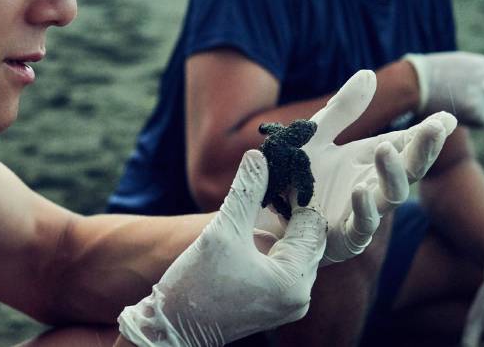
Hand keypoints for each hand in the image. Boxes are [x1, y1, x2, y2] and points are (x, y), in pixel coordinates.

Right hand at [118, 150, 326, 346]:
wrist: (171, 328)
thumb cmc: (195, 283)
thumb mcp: (222, 230)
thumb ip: (246, 190)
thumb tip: (258, 154)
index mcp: (294, 282)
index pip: (312, 225)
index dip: (298, 195)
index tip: (284, 170)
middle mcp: (300, 297)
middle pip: (308, 239)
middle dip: (292, 211)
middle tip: (275, 179)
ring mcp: (287, 303)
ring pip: (296, 251)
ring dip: (283, 227)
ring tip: (264, 199)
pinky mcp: (274, 305)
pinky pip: (285, 265)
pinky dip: (274, 245)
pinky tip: (254, 228)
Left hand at [304, 70, 456, 264]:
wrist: (265, 211)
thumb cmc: (295, 174)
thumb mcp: (316, 134)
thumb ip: (342, 109)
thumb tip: (369, 73)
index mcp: (368, 160)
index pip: (406, 144)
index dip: (427, 132)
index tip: (447, 118)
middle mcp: (371, 186)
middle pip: (408, 169)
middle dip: (424, 148)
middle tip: (437, 127)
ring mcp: (361, 213)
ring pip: (391, 197)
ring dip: (393, 173)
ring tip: (387, 148)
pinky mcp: (344, 238)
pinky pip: (360, 227)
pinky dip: (363, 210)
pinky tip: (359, 190)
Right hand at [405, 51, 483, 126]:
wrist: (413, 82)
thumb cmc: (423, 74)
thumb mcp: (451, 64)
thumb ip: (468, 72)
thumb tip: (471, 84)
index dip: (470, 93)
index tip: (455, 95)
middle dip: (473, 103)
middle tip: (450, 103)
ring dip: (469, 113)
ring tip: (448, 105)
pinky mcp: (480, 111)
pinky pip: (479, 122)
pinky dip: (467, 122)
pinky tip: (450, 112)